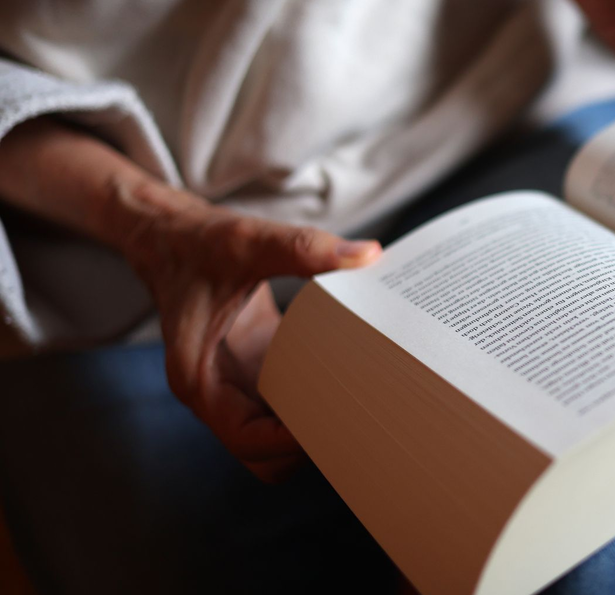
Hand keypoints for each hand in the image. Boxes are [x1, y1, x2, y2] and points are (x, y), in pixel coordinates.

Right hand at [115, 183, 380, 481]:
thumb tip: (365, 255)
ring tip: (359, 404)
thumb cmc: (197, 243)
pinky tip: (350, 379)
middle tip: (357, 416)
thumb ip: (302, 248)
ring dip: (312, 431)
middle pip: (266, 456)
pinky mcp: (256, 371)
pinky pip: (286, 408)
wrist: (169, 236)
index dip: (293, 442)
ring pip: (277, 440)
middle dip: (307, 447)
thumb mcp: (248, 240)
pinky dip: (314, 404)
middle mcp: (216, 393)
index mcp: (200, 379)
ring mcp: (236, 386)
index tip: (339, 421)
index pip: (249, 441)